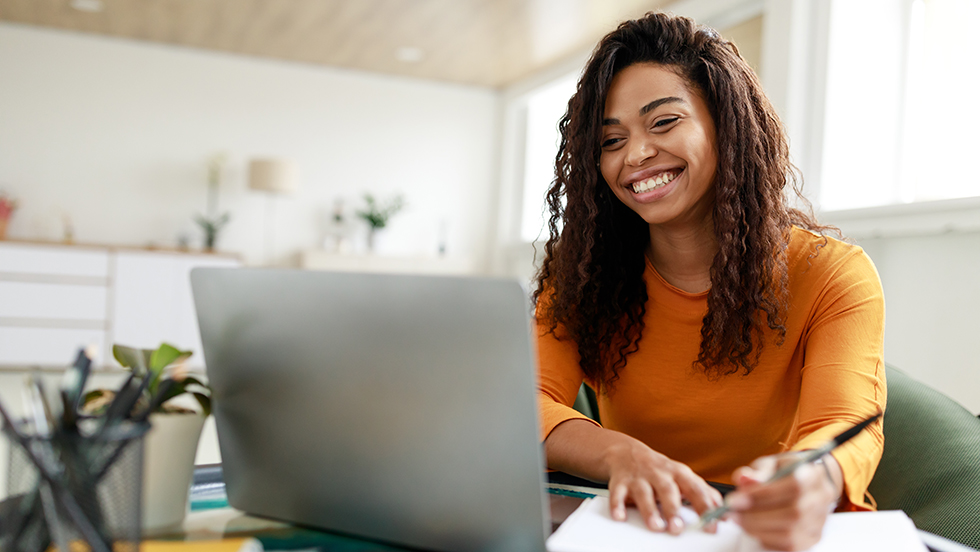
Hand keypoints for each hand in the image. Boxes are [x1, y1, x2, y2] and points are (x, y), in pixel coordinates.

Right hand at [604, 439, 722, 534]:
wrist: (627, 453)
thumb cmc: (660, 470)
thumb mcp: (683, 477)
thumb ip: (702, 492)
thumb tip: (724, 512)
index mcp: (679, 474)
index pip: (696, 490)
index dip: (705, 507)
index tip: (712, 525)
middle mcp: (659, 474)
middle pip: (668, 490)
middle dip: (673, 509)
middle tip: (678, 528)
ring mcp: (639, 477)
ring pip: (644, 493)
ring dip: (650, 510)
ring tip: (656, 526)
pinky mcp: (620, 481)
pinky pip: (617, 493)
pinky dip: (617, 505)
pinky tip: (620, 516)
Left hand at [726, 453, 841, 550]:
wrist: (806, 484)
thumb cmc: (785, 472)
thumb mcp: (771, 464)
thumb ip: (758, 471)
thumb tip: (743, 479)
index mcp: (812, 474)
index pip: (793, 486)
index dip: (762, 495)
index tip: (735, 499)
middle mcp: (821, 499)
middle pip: (792, 513)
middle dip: (756, 515)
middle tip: (732, 512)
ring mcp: (820, 521)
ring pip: (790, 533)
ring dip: (758, 529)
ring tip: (738, 519)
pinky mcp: (813, 537)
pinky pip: (789, 546)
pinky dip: (767, 539)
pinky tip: (753, 529)